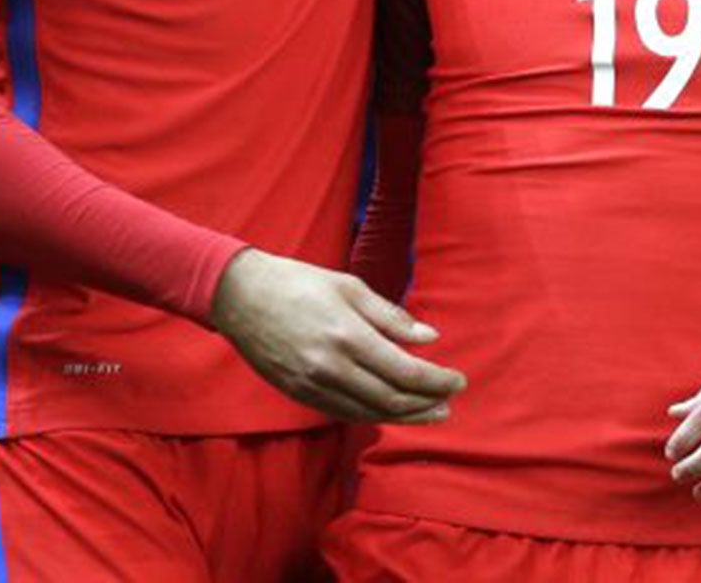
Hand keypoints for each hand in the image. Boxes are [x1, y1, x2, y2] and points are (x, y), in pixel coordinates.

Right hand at [210, 248, 464, 422]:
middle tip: (450, 402)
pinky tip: (391, 410)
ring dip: (404, 417)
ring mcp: (312, 386)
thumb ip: (392, 317)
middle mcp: (331, 367)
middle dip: (426, 404)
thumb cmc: (300, 283)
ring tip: (430, 413)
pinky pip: (343, 413)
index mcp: (348, 336)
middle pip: (391, 399)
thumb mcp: (351, 288)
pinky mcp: (299, 394)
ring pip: (368, 413)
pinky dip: (372, 415)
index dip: (437, 381)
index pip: (405, 372)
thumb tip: (430, 338)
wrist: (241, 297)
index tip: (458, 380)